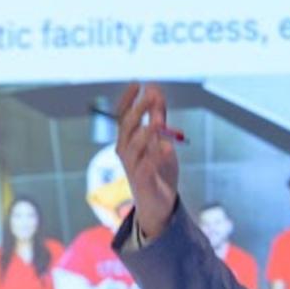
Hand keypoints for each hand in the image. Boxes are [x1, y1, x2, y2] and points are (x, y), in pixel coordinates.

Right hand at [115, 81, 180, 239]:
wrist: (158, 205)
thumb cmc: (157, 171)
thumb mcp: (160, 140)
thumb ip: (158, 118)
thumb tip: (156, 92)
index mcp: (128, 140)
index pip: (123, 115)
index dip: (129, 99)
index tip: (138, 83)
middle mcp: (126, 152)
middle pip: (127, 127)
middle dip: (138, 110)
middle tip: (150, 95)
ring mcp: (132, 167)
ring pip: (133, 147)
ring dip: (146, 132)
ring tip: (158, 121)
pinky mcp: (142, 182)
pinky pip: (146, 168)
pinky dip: (155, 157)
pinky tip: (166, 147)